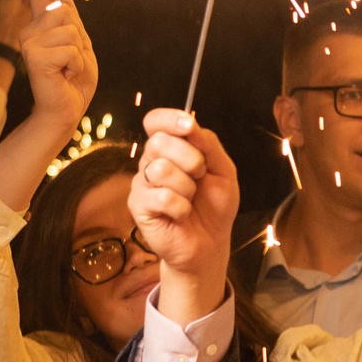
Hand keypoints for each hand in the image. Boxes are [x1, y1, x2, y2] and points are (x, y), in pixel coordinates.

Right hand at [20, 0, 97, 129]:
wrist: (66, 110)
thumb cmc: (75, 80)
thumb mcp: (79, 45)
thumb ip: (73, 22)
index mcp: (40, 25)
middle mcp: (30, 31)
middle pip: (64, 9)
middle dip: (79, 34)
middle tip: (72, 57)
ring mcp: (29, 43)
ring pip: (70, 30)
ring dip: (79, 53)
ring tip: (68, 68)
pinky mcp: (34, 57)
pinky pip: (70, 50)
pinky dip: (77, 65)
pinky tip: (66, 75)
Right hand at [131, 110, 238, 319]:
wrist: (210, 243)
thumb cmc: (215, 206)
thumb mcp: (223, 170)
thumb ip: (208, 144)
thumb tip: (190, 124)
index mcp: (171, 148)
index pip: (155, 121)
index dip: (168, 119)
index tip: (188, 126)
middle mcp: (152, 161)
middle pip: (160, 142)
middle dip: (191, 159)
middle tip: (200, 177)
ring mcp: (142, 183)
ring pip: (160, 169)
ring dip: (187, 187)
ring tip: (191, 199)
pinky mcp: (138, 205)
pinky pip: (160, 196)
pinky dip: (180, 207)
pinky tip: (182, 214)